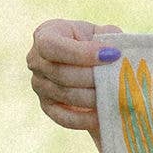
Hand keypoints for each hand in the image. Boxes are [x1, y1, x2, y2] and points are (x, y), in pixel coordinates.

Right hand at [27, 16, 118, 134]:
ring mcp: (38, 85)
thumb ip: (108, 36)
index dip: (81, 52)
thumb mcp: (100, 32)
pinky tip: (103, 116)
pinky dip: (84, 119)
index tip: (112, 55)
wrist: (90, 63)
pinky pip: (63, 117)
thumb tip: (116, 49)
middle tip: (116, 79)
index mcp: (46, 34)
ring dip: (92, 97)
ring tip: (115, 96)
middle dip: (92, 77)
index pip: (52, 45)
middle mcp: (36, 60)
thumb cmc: (95, 43)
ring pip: (65, 94)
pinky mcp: (47, 106)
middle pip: (60, 73)